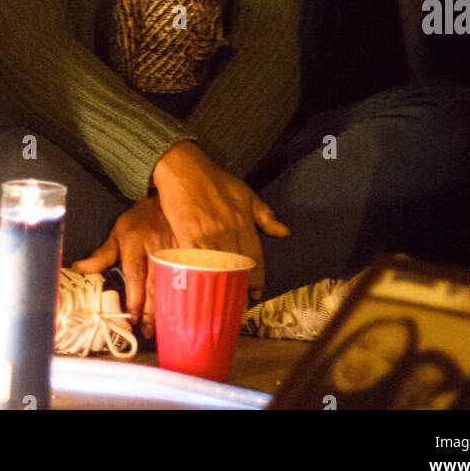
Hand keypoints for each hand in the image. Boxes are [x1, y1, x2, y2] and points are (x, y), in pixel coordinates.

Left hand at [72, 196, 174, 337]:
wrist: (166, 202)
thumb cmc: (139, 221)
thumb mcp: (118, 233)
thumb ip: (102, 255)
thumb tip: (79, 268)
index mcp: (136, 243)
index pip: (135, 275)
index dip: (134, 298)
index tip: (131, 316)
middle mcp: (155, 249)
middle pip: (153, 285)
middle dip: (149, 311)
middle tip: (144, 330)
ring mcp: (173, 253)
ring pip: (169, 286)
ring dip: (163, 308)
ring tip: (156, 327)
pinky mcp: (185, 256)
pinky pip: (183, 280)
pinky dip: (178, 297)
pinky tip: (175, 312)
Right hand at [151, 141, 289, 300]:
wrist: (185, 169)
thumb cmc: (216, 180)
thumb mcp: (246, 193)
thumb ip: (265, 215)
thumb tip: (284, 232)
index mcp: (243, 221)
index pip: (254, 257)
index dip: (257, 278)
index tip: (257, 292)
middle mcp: (228, 231)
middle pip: (237, 267)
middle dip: (240, 286)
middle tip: (240, 301)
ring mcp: (207, 235)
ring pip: (218, 268)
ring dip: (221, 285)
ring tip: (221, 299)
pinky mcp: (187, 237)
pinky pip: (196, 263)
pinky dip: (200, 276)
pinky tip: (201, 288)